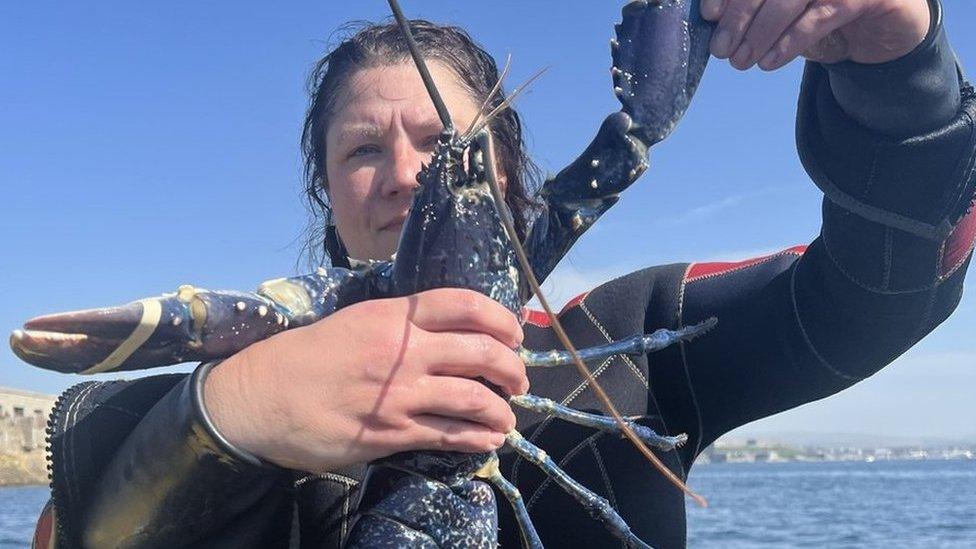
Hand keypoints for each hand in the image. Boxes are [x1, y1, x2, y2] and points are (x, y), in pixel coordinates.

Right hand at [203, 288, 527, 471]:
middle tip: (519, 379)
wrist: (259, 397)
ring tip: (507, 416)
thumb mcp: (355, 320)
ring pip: (473, 397)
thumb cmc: (306, 356)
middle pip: (481, 351)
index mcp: (392, 316)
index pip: (464, 304)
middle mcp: (402, 350)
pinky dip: (478, 438)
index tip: (515, 332)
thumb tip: (444, 330)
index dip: (501, 317)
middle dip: (513, 366)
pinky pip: (449, 435)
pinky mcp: (389, 433)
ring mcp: (398, 394)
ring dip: (502, 409)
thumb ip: (399, 322)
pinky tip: (489, 439)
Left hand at [700, 0, 930, 69]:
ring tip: (741, 61)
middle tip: (722, 49)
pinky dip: (791, 41)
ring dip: (761, 32)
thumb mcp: (785, 13)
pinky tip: (770, 62)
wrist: (882, 32)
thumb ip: (756, 10)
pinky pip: (822, 16)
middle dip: (739, 16)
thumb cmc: (823, 16)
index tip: (709, 14)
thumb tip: (713, 17)